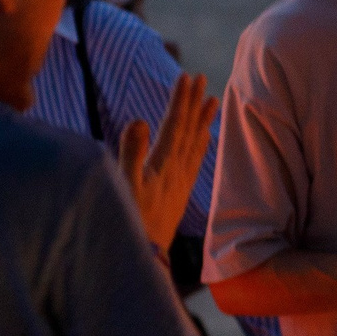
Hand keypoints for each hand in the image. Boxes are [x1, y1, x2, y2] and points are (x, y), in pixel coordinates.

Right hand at [117, 73, 216, 250]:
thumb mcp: (124, 186)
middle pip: (187, 130)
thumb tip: (140, 120)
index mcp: (163, 164)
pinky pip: (194, 163)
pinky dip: (200, 146)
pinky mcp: (179, 194)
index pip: (174, 125)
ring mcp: (180, 182)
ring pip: (195, 144)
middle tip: (201, 78)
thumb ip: (131, 152)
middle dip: (193, 103)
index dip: (180, 100)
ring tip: (212, 100)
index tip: (186, 77)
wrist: (145, 258)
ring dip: (202, 121)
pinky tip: (204, 139)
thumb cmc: (129, 222)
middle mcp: (176, 171)